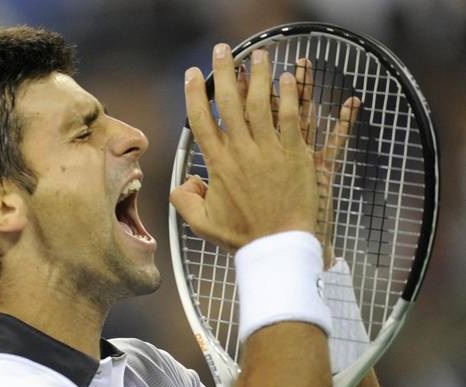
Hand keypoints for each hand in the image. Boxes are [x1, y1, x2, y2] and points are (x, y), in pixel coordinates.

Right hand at [171, 44, 317, 249]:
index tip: (192, 75)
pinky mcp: (294, 153)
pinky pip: (289, 117)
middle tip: (222, 50)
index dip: (194, 94)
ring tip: (257, 54)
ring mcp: (268, 150)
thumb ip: (184, 201)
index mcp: (218, 165)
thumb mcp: (202, 224)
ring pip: (260, 103)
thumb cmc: (243, 236)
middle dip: (223, 72)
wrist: (279, 244)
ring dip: (257, 75)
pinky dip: (288, 95)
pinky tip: (287, 77)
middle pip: (228, 102)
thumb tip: (184, 181)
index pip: (200, 121)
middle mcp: (241, 152)